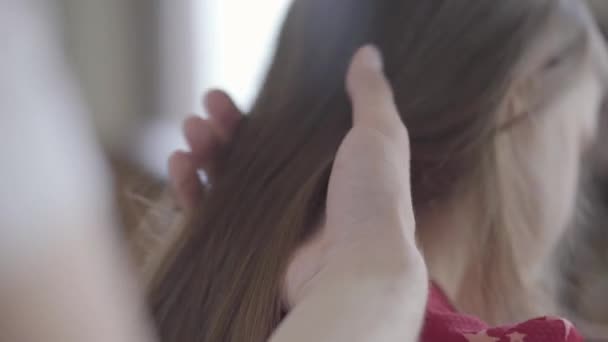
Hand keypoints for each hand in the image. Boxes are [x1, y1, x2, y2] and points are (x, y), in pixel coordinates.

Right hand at [168, 45, 425, 307]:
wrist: (359, 271)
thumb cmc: (373, 203)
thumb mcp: (380, 137)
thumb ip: (371, 96)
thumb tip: (366, 54)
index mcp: (325, 167)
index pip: (281, 132)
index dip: (254, 112)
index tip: (233, 94)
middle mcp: (297, 195)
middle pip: (248, 153)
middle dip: (223, 127)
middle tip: (207, 106)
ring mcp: (271, 222)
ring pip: (224, 181)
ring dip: (204, 151)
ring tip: (192, 130)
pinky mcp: (248, 248)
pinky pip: (207, 215)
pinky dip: (190, 189)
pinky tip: (181, 164)